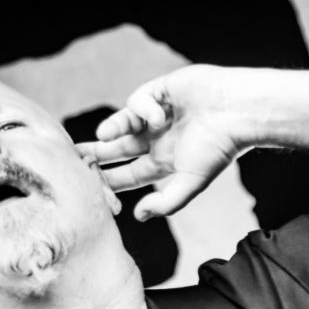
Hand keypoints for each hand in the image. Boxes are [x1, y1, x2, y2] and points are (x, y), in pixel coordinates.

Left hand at [79, 65, 250, 220]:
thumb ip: (165, 203)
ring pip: (123, 124)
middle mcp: (159, 140)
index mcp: (165, 162)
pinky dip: (142, 109)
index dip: (108, 180)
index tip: (86, 184)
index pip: (129, 175)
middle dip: (96, 153)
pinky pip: (138, 101)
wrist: (236, 111)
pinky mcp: (159, 91)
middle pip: (118, 149)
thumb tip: (139, 216)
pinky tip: (157, 115)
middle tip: (72, 156)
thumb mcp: (191, 183)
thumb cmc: (219, 148)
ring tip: (105, 135)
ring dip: (112, 129)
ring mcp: (158, 116)